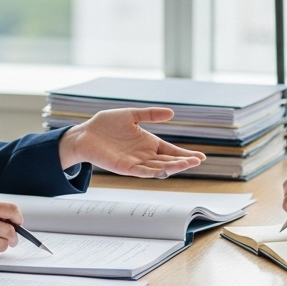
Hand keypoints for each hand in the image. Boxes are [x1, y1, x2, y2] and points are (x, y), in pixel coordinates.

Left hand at [58, 107, 205, 177]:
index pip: (172, 151)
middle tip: (197, 160)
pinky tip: (164, 170)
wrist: (85, 133)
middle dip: (183, 162)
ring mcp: (136, 162)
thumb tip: (171, 113)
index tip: (201, 157)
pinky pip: (142, 172)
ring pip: (158, 168)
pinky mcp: (125, 168)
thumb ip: (150, 115)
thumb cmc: (106, 124)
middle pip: (169, 161)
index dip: (186, 154)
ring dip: (172, 167)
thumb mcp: (132, 115)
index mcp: (149, 143)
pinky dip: (153, 172)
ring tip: (186, 164)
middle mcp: (145, 155)